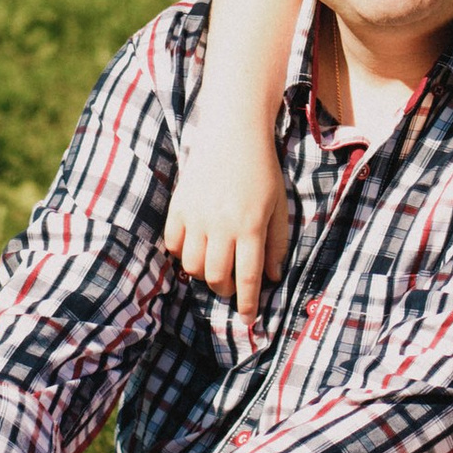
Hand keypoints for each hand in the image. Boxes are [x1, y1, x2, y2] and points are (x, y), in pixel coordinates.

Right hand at [161, 143, 291, 329]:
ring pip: (193, 266)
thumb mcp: (278, 206)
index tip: (248, 320)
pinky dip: (183, 254)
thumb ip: (277, 243)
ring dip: (204, 275)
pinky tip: (195, 248)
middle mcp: (221, 224)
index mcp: (250, 225)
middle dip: (225, 290)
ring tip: (214, 266)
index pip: (248, 276)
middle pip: (217, 277)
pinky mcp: (178, 206)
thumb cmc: (261, 169)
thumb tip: (273, 278)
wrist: (233, 132)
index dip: (248, 303)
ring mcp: (196, 216)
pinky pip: (173, 245)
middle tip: (232, 286)